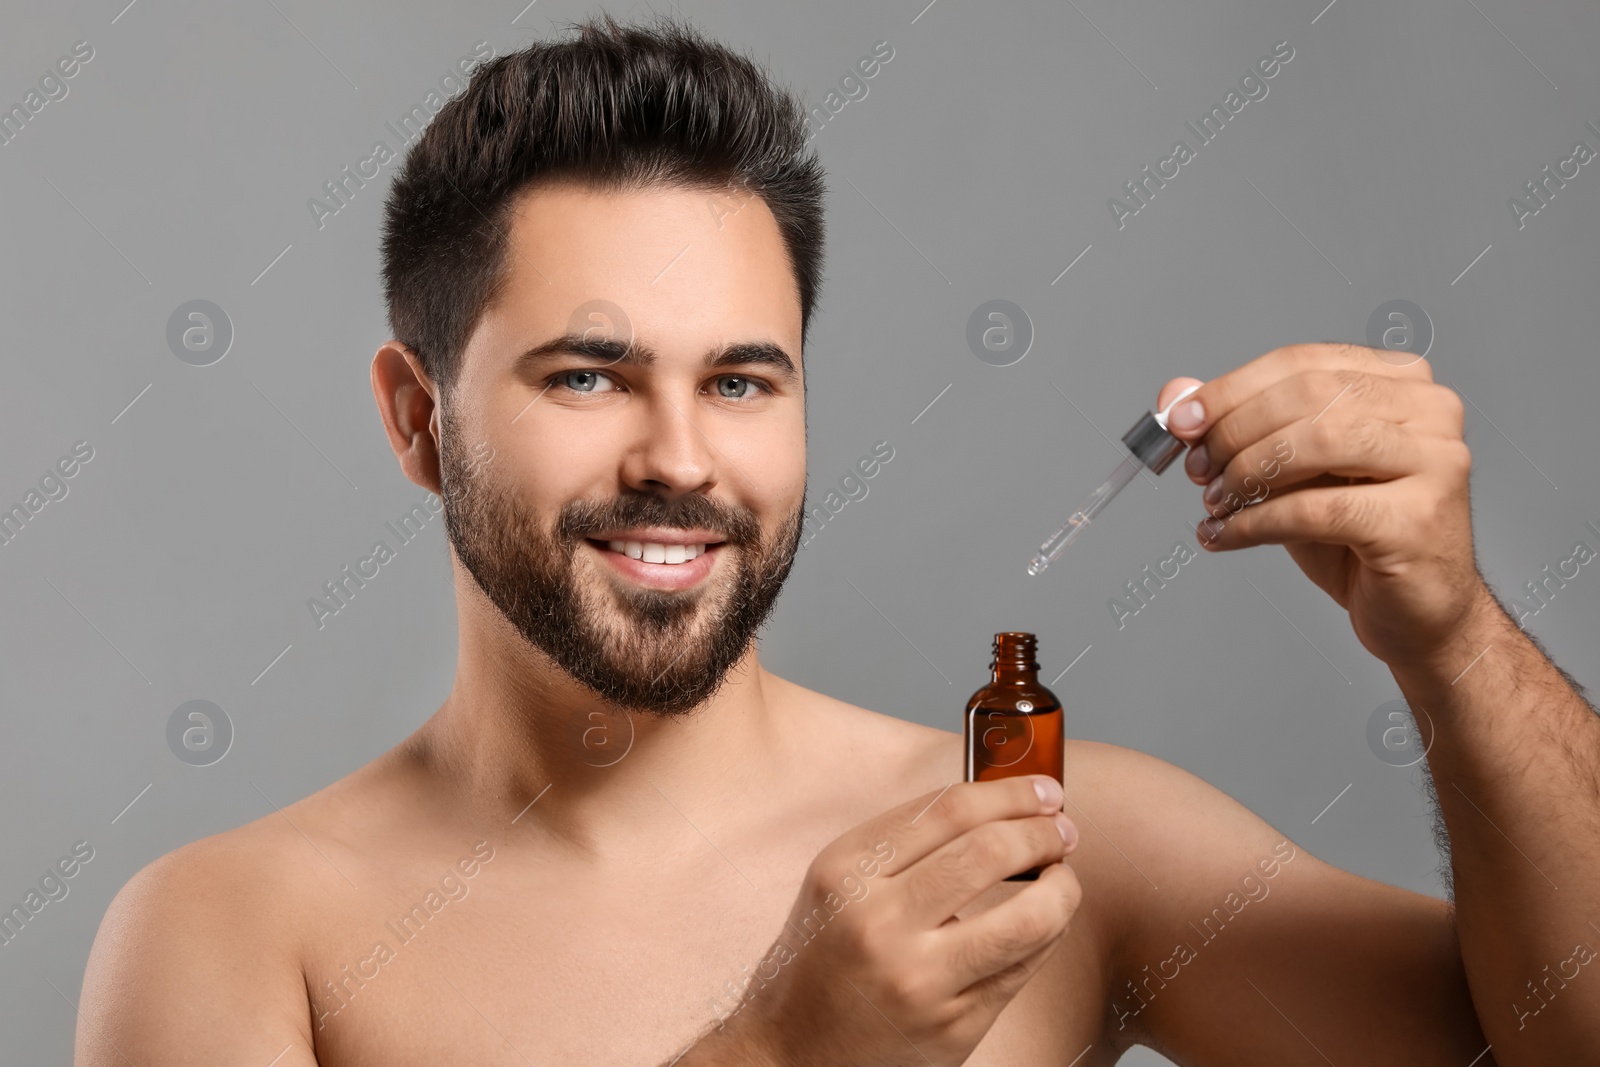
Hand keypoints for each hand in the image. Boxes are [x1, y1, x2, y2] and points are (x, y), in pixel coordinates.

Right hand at [703, 775, 1079, 1066]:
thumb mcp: (838, 883)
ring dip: (1063, 888)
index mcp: (847, 874)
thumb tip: (996, 806)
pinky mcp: (952, 1029)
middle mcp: (880, 924)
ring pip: (1029, 918)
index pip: (950, 809)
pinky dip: (1047, 936)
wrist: (789, 1051)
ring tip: (1063, 877)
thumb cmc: (820, 957)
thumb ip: (905, 843)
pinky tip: (1045, 923)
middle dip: (1044, 832)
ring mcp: (919, 981)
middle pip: (992, 852)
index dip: (1011, 792)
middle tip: (1062, 829)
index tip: (1043, 788)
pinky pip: (1022, 970)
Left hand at [1158, 343, 1489, 668]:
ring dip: (1247, 473)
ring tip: (1215, 502)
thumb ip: (1237, 426)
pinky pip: (1315, 509)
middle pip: (1307, 395)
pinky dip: (1256, 522)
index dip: (1231, 390)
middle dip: (1235, 431)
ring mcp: (1434, 461)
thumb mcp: (1289, 470)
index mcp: (1401, 380)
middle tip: (1197, 469)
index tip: (1180, 421)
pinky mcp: (1417, 519)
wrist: (1418, 611)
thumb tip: (1175, 396)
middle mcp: (1429, 410)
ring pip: (1316, 442)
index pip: (1301, 363)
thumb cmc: (1356, 535)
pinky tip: (1225, 535)